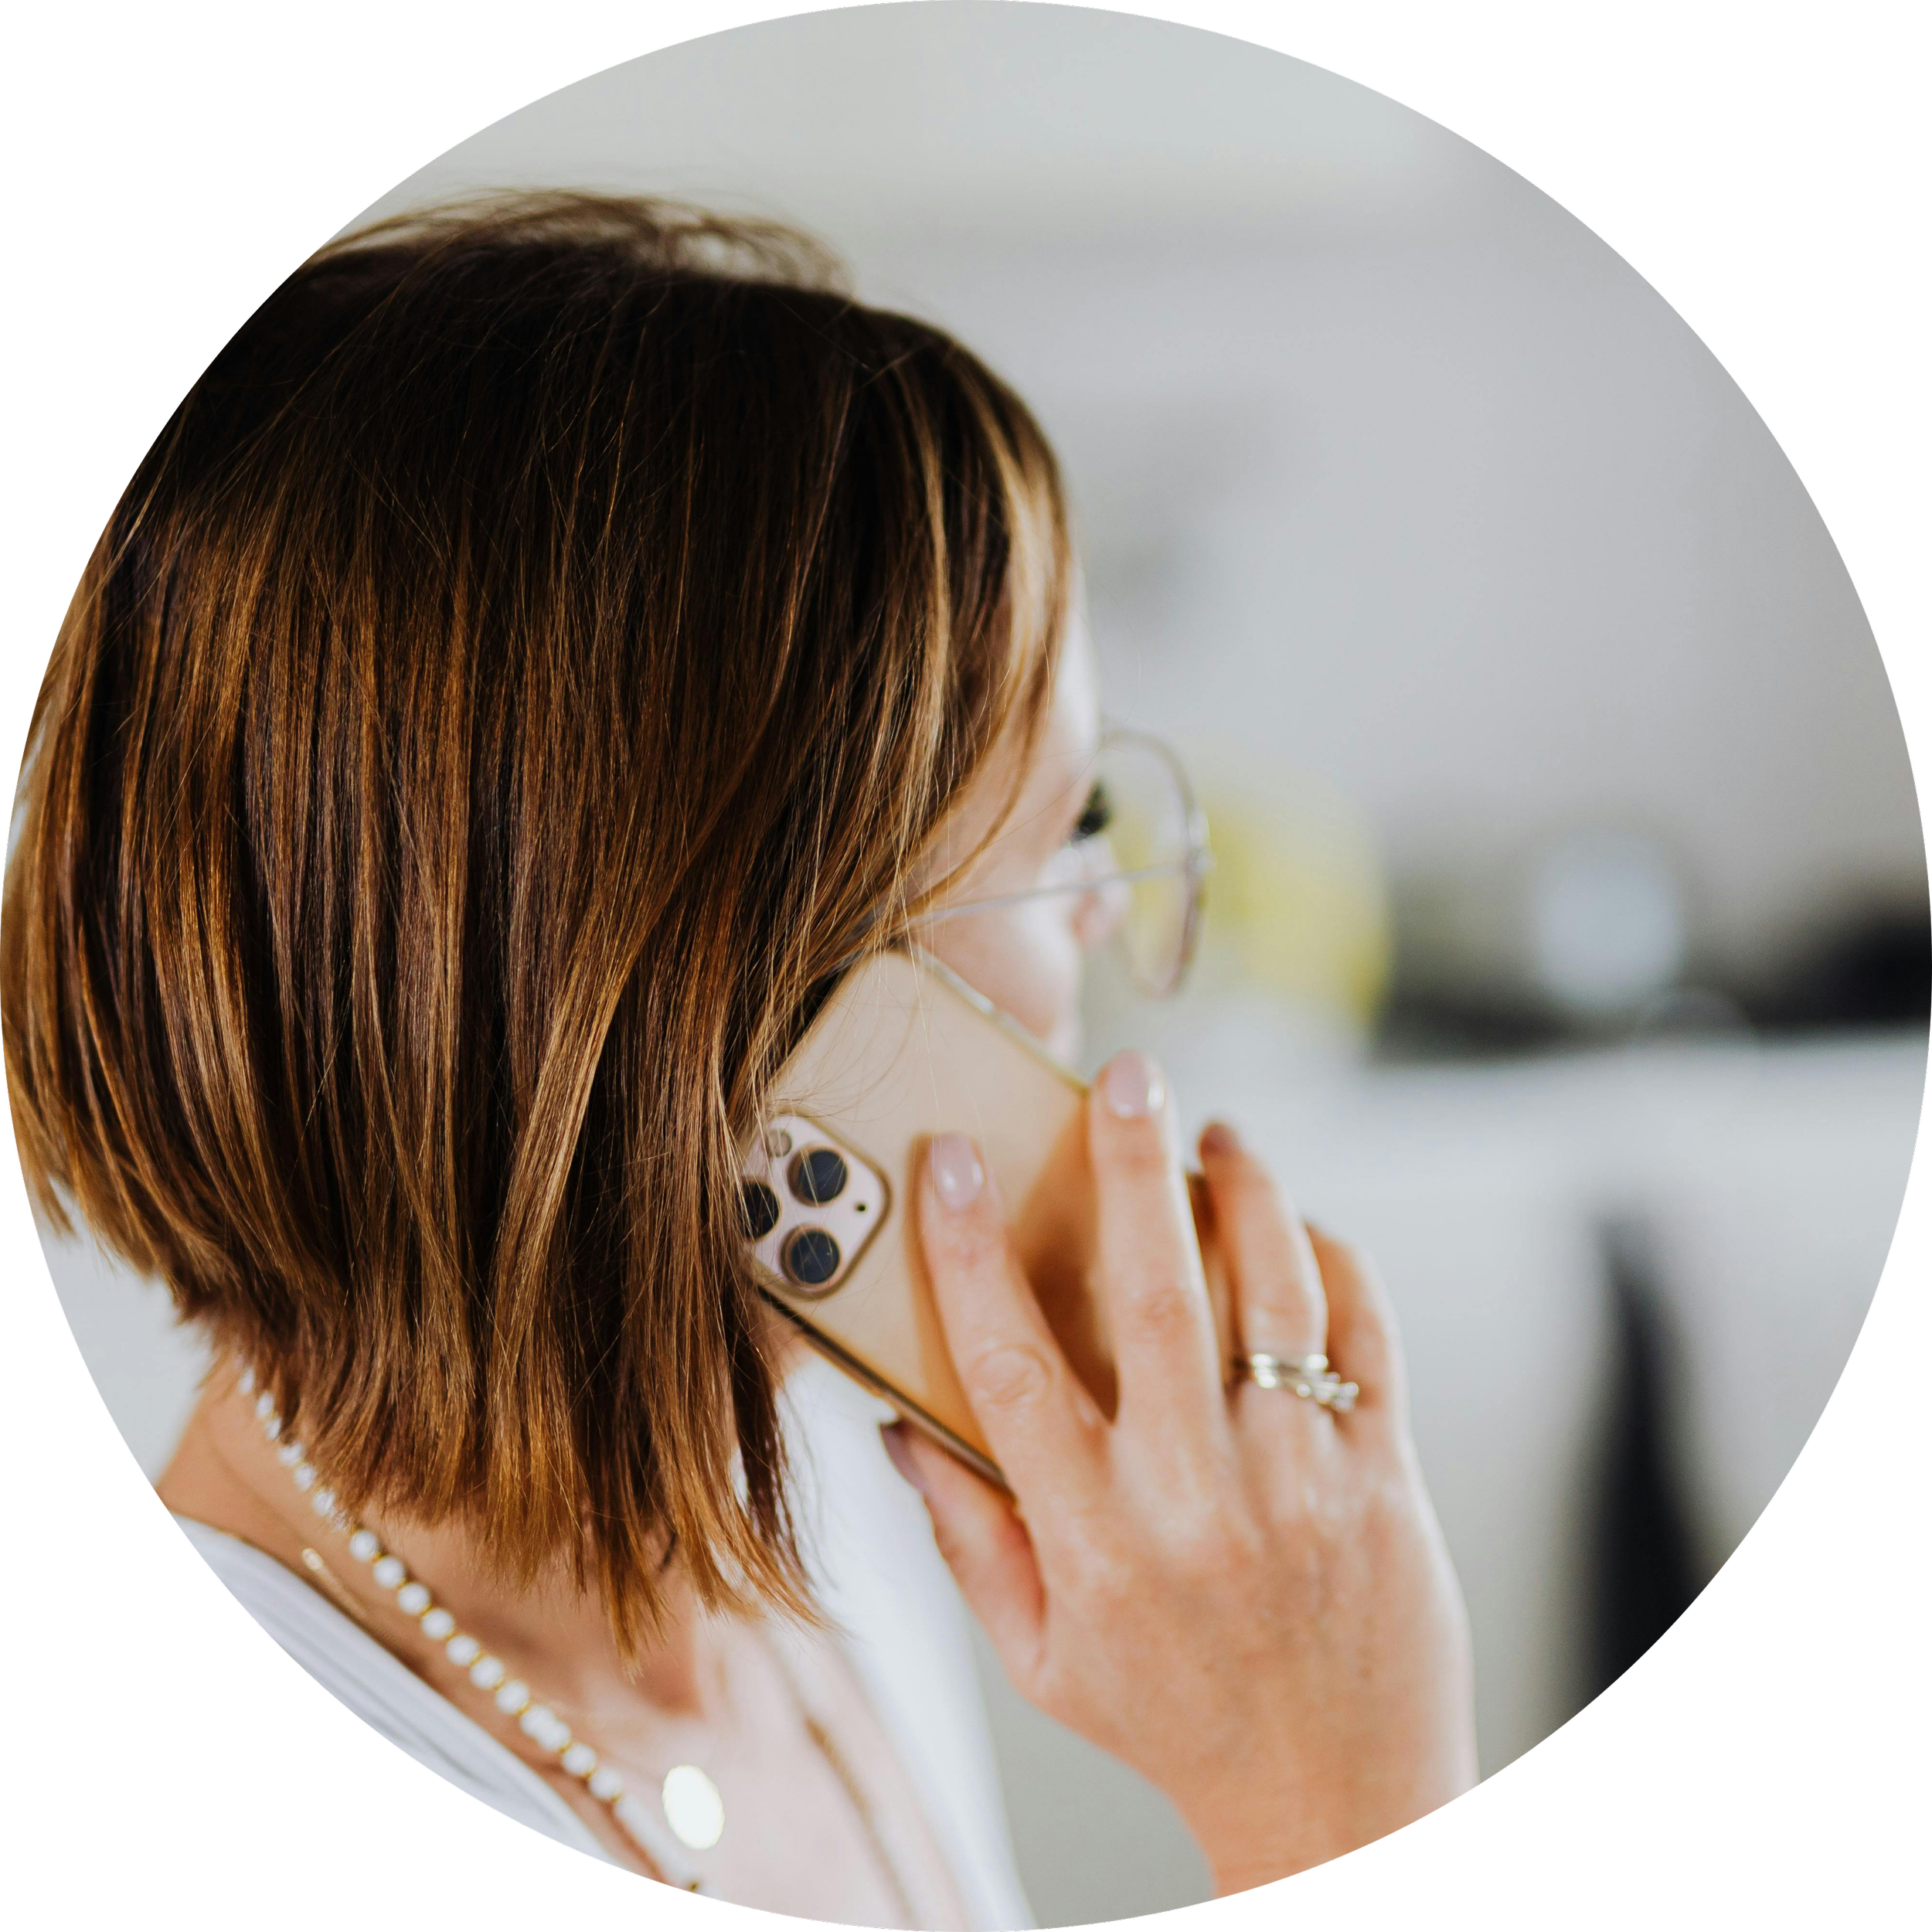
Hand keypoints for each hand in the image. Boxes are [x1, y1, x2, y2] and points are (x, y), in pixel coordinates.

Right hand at [882, 1050, 1477, 1890]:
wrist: (1338, 1799)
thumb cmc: (1172, 1718)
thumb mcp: (1039, 1655)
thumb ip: (968, 1535)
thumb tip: (901, 1424)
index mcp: (1094, 1537)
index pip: (1011, 1365)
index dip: (970, 1251)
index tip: (953, 1159)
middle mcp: (1197, 1496)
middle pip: (1160, 1296)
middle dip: (1133, 1169)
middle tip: (1127, 1078)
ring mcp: (1302, 1479)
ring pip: (1276, 1293)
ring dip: (1246, 1194)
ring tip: (1217, 1137)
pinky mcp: (1384, 1475)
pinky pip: (1366, 1336)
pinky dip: (1336, 1261)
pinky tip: (1302, 1226)